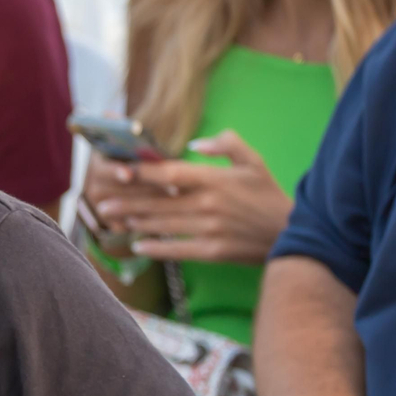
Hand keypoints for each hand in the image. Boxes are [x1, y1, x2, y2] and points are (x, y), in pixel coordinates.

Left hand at [96, 130, 291, 263]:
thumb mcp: (253, 161)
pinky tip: (138, 246)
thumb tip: (194, 143)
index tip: (120, 171)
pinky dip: (157, 248)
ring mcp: (210, 229)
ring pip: (164, 225)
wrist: (293, 233)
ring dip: (137, 222)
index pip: (170, 173)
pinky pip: (178, 250)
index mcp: (215, 179)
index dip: (143, 172)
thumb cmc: (268, 194)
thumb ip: (226, 144)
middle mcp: (209, 204)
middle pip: (159, 202)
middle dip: (128, 202)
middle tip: (102, 202)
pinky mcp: (214, 251)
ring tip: (115, 219)